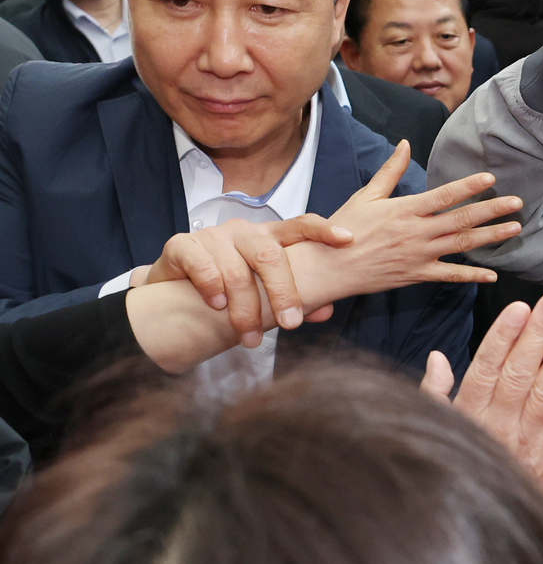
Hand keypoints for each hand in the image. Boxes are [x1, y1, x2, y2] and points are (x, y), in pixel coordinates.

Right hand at [144, 215, 354, 348]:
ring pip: (236, 270)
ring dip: (245, 309)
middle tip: (290, 324)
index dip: (323, 230)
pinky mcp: (182, 245)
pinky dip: (211, 288)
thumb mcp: (263, 293)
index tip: (347, 239)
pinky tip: (216, 306)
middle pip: (270, 255)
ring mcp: (212, 236)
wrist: (173, 287)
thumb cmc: (229, 289)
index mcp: (268, 237)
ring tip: (250, 338)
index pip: (300, 225)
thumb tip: (326, 311)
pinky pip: (201, 265)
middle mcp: (243, 232)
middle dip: (283, 293)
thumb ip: (295, 297)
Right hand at [320, 140, 522, 292]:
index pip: (444, 195)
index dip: (469, 187)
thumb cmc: (345, 229)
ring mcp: (419, 255)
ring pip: (462, 245)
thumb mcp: (366, 196)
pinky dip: (472, 276)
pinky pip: (450, 276)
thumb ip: (390, 171)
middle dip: (493, 210)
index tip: (491, 178)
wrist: (329, 268)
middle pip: (462, 219)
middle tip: (517, 202)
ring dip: (491, 237)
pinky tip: (492, 274)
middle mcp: (417, 232)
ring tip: (515, 228)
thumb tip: (404, 144)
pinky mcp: (417, 275)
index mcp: (405, 210)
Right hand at [421, 293, 542, 488]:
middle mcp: (500, 423)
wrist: (487, 519)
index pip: (486, 368)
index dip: (502, 337)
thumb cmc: (466, 462)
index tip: (517, 309)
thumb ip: (437, 392)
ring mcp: (529, 437)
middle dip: (537, 335)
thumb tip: (437, 357)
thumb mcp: (440, 428)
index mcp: (471, 413)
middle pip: (519, 373)